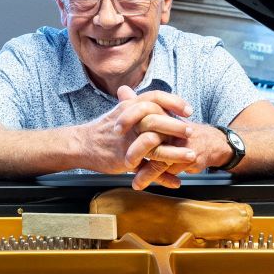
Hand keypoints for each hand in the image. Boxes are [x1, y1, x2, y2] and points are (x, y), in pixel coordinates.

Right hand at [72, 87, 194, 176]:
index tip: (189, 110)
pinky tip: (176, 181)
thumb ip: (131, 102)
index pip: (155, 97)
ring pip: (155, 146)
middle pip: (157, 120)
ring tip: (191, 156)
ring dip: (176, 153)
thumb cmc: (103, 128)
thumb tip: (138, 92)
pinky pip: (147, 169)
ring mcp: (127, 141)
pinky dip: (163, 177)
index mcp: (130, 107)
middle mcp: (129, 121)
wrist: (82, 144)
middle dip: (177, 127)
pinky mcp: (124, 159)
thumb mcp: (118, 111)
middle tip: (191, 131)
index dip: (174, 102)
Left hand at [117, 91, 236, 189]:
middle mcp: (172, 125)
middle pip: (151, 137)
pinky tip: (145, 184)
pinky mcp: (190, 156)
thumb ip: (138, 104)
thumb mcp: (160, 115)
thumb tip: (122, 89)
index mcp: (163, 112)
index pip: (144, 110)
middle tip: (124, 162)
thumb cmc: (177, 130)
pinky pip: (170, 169)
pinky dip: (158, 179)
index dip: (129, 118)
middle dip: (135, 151)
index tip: (115, 130)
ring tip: (135, 183)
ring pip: (160, 158)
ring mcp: (181, 141)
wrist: (209, 143)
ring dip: (146, 173)